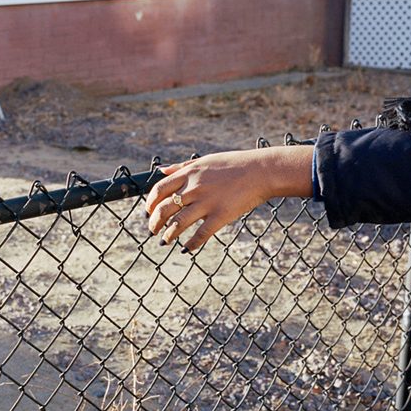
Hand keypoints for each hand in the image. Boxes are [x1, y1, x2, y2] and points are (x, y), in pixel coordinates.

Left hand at [145, 147, 312, 250]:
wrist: (262, 171)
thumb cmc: (234, 165)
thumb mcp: (205, 161)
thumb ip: (181, 167)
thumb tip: (161, 170)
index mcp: (189, 174)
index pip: (159, 190)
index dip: (149, 203)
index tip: (147, 212)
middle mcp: (194, 188)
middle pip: (164, 209)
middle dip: (153, 223)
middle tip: (152, 231)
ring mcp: (207, 203)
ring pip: (178, 224)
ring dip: (168, 236)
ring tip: (164, 242)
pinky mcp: (221, 216)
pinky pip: (200, 235)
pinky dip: (190, 245)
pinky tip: (185, 250)